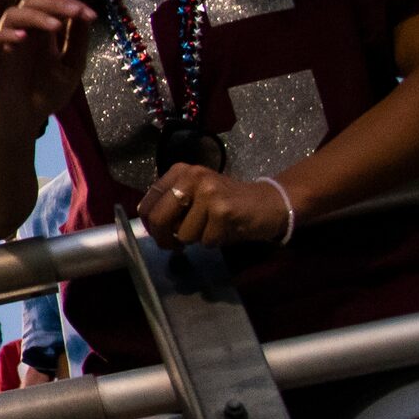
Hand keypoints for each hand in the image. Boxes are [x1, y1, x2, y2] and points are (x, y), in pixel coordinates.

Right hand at [0, 0, 96, 146]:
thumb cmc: (45, 94)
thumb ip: (78, 42)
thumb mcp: (71, 68)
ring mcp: (6, 44)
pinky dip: (7, 34)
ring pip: (12, 14)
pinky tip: (24, 38)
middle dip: (55, 3)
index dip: (70, 5)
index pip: (52, 6)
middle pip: (31, 2)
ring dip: (36, 16)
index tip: (90, 14)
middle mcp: (23, 33)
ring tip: (56, 26)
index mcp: (42, 33)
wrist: (23, 122)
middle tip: (75, 12)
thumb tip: (86, 16)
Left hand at [137, 164, 290, 249]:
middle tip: (174, 247)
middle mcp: (192, 176)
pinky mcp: (223, 210)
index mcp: (180, 171)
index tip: (158, 235)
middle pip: (159, 218)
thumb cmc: (228, 204)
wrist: (270, 203)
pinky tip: (226, 230)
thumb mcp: (195, 197)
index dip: (149, 225)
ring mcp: (208, 192)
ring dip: (197, 239)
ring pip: (184, 234)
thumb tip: (150, 228)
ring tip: (213, 228)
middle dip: (164, 239)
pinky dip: (214, 241)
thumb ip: (172, 206)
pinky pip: (205, 240)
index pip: (148, 203)